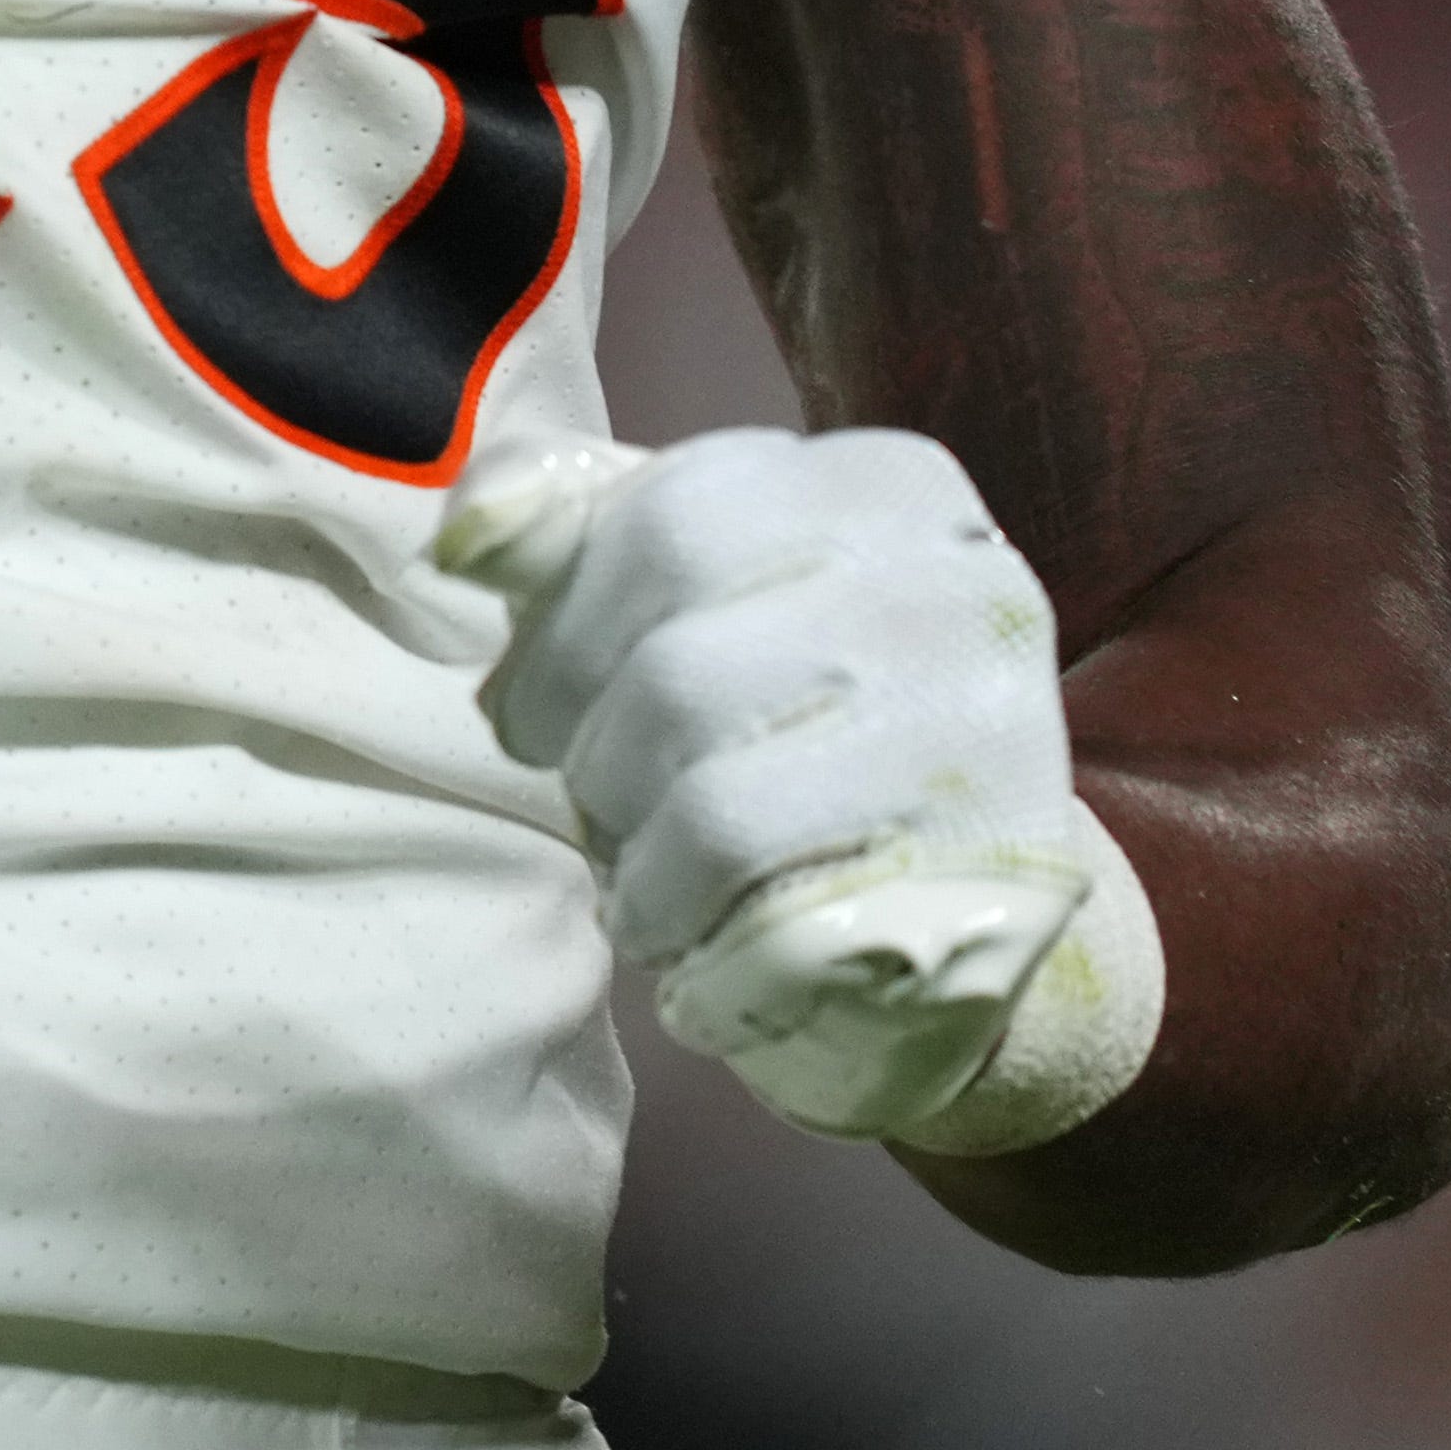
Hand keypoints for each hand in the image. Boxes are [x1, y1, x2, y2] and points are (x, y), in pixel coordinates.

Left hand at [444, 425, 1161, 1157]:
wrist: (969, 909)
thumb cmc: (803, 723)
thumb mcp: (710, 594)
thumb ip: (587, 537)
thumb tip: (468, 532)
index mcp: (888, 487)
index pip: (664, 519)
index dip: (562, 631)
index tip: (539, 705)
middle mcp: (956, 594)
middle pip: (676, 673)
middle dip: (598, 759)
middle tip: (596, 806)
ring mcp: (981, 745)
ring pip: (715, 809)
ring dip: (643, 874)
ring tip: (652, 891)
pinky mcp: (982, 895)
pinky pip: (776, 938)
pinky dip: (702, 962)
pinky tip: (702, 958)